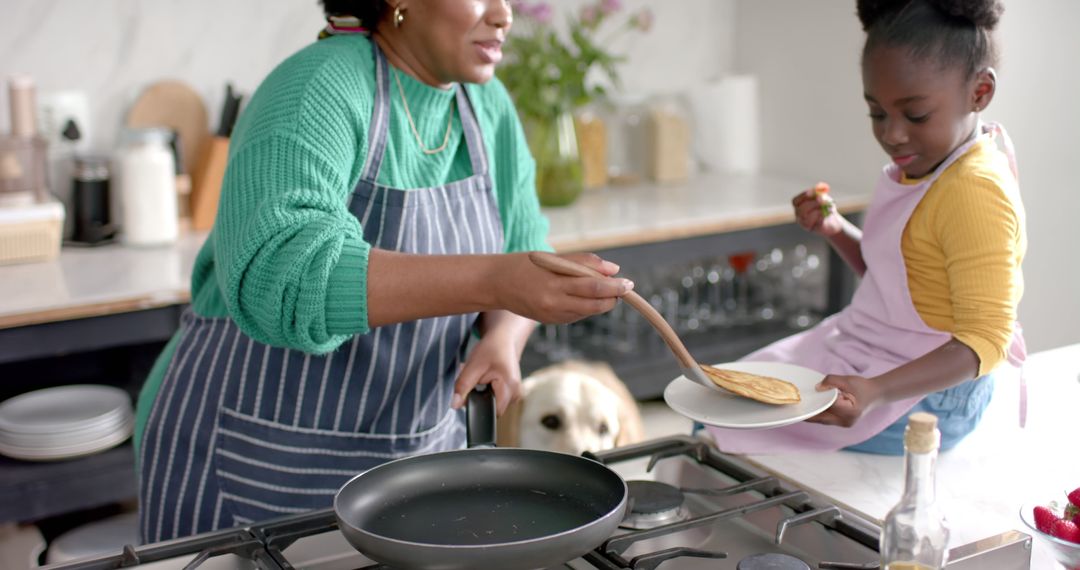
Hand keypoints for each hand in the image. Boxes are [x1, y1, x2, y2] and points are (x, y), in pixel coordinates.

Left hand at [450, 330, 521, 415]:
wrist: (503, 339)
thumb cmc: (491, 349)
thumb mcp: (472, 366)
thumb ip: (463, 387)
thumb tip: (454, 405)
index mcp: (510, 387)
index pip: (493, 412)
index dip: (478, 406)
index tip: (471, 393)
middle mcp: (517, 393)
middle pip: (492, 409)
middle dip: (479, 398)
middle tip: (476, 380)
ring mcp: (516, 394)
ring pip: (493, 404)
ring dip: (483, 395)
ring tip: (481, 378)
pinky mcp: (512, 392)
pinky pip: (497, 399)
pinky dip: (488, 392)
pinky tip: (486, 379)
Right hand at [493, 252, 632, 323]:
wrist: (495, 284)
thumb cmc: (525, 264)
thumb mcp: (552, 257)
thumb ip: (583, 262)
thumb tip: (613, 269)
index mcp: (554, 284)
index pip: (593, 286)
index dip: (614, 286)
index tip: (628, 282)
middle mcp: (553, 304)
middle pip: (594, 304)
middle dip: (613, 297)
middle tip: (625, 288)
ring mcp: (551, 316)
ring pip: (587, 312)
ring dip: (601, 302)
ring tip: (607, 290)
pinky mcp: (550, 322)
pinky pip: (575, 315)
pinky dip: (585, 306)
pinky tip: (583, 297)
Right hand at [792, 186, 842, 236]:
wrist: (834, 222)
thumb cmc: (827, 208)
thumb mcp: (825, 200)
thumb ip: (822, 196)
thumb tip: (820, 196)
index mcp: (799, 206)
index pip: (796, 201)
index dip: (803, 196)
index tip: (813, 192)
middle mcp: (798, 215)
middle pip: (800, 209)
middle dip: (812, 203)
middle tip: (822, 200)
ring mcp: (803, 223)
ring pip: (806, 216)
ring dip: (818, 210)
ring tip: (827, 209)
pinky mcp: (810, 228)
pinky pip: (814, 222)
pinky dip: (821, 217)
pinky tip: (826, 216)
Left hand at [805, 374, 884, 426]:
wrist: (875, 394)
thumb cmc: (862, 386)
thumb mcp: (847, 380)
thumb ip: (832, 381)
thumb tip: (817, 387)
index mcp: (849, 411)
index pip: (827, 405)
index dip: (814, 401)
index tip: (801, 399)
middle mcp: (846, 421)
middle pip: (821, 418)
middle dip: (808, 413)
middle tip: (792, 408)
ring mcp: (844, 424)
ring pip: (823, 420)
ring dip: (812, 414)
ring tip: (797, 408)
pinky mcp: (842, 423)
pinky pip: (826, 419)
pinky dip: (818, 414)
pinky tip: (809, 408)